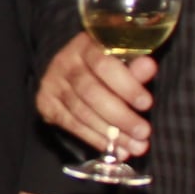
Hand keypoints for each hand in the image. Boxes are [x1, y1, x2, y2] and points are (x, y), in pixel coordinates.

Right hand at [35, 33, 157, 158]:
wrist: (72, 70)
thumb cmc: (105, 65)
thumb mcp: (121, 60)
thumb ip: (134, 67)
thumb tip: (149, 66)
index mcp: (85, 45)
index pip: (104, 65)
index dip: (126, 86)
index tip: (147, 104)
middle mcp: (64, 62)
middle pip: (91, 92)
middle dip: (121, 116)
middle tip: (144, 133)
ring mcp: (52, 83)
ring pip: (82, 112)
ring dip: (111, 134)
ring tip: (134, 147)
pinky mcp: (45, 103)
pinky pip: (71, 124)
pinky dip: (95, 139)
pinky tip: (114, 148)